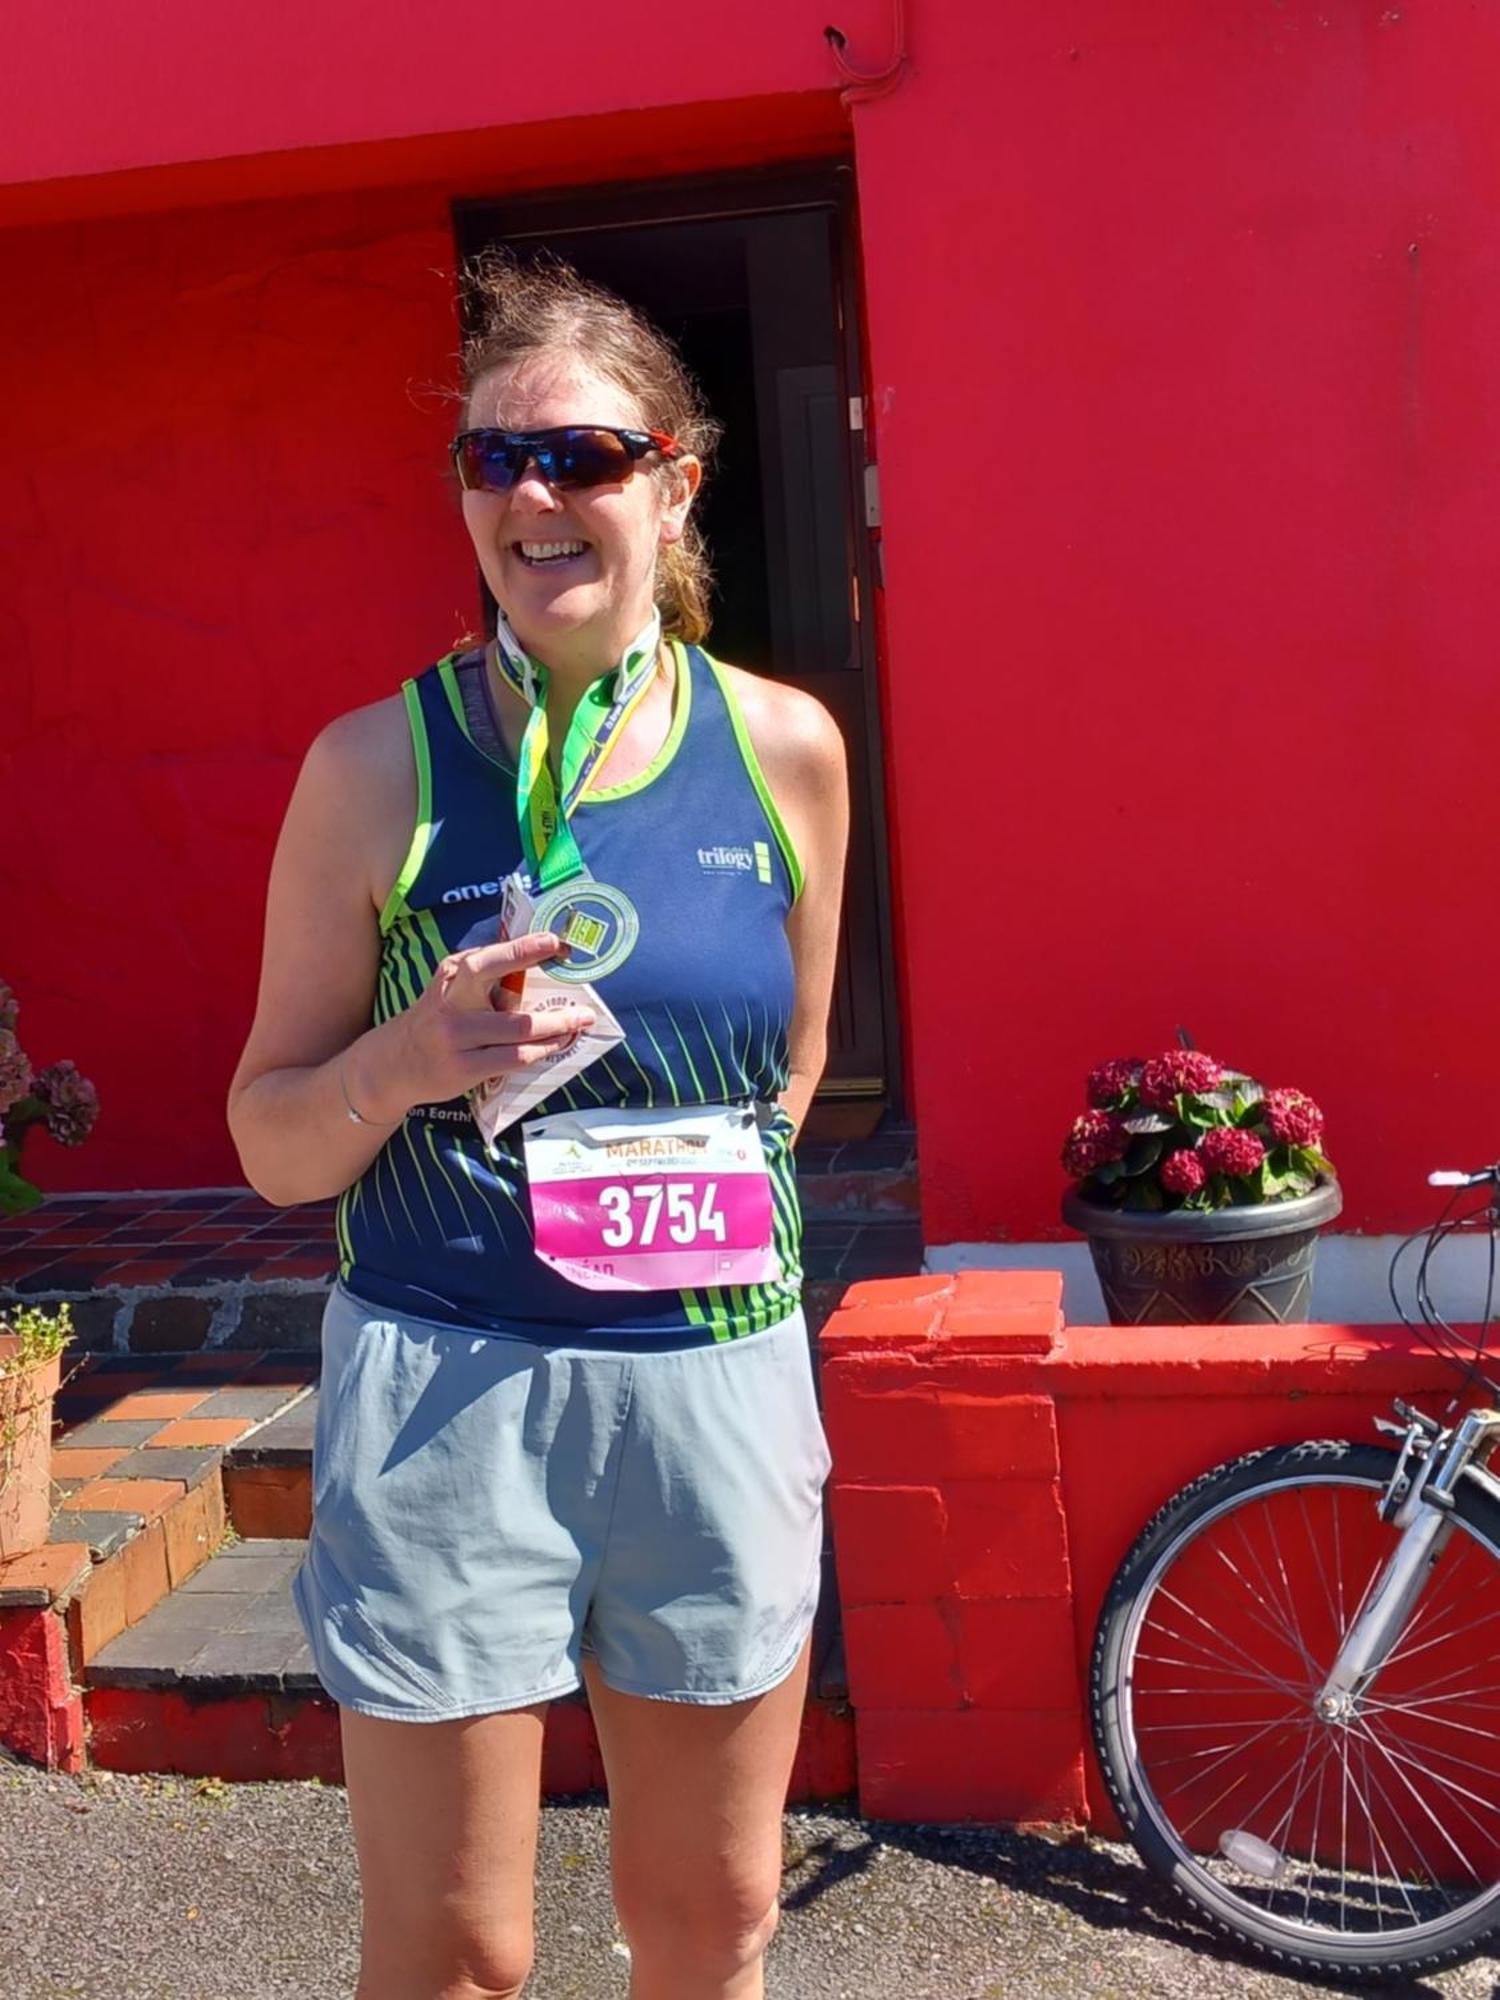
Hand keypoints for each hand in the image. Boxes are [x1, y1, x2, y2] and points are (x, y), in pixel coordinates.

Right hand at [352, 932, 594, 1116]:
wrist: (393, 1064)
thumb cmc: (437, 1020)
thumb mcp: (451, 989)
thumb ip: (485, 978)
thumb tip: (541, 967)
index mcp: (451, 973)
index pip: (490, 957)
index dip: (525, 948)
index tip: (556, 942)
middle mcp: (452, 1000)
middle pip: (504, 990)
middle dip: (546, 993)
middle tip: (584, 1003)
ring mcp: (456, 1036)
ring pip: (519, 1029)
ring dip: (556, 1027)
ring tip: (579, 1023)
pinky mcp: (463, 1067)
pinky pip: (513, 1057)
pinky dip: (541, 1050)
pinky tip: (556, 1046)